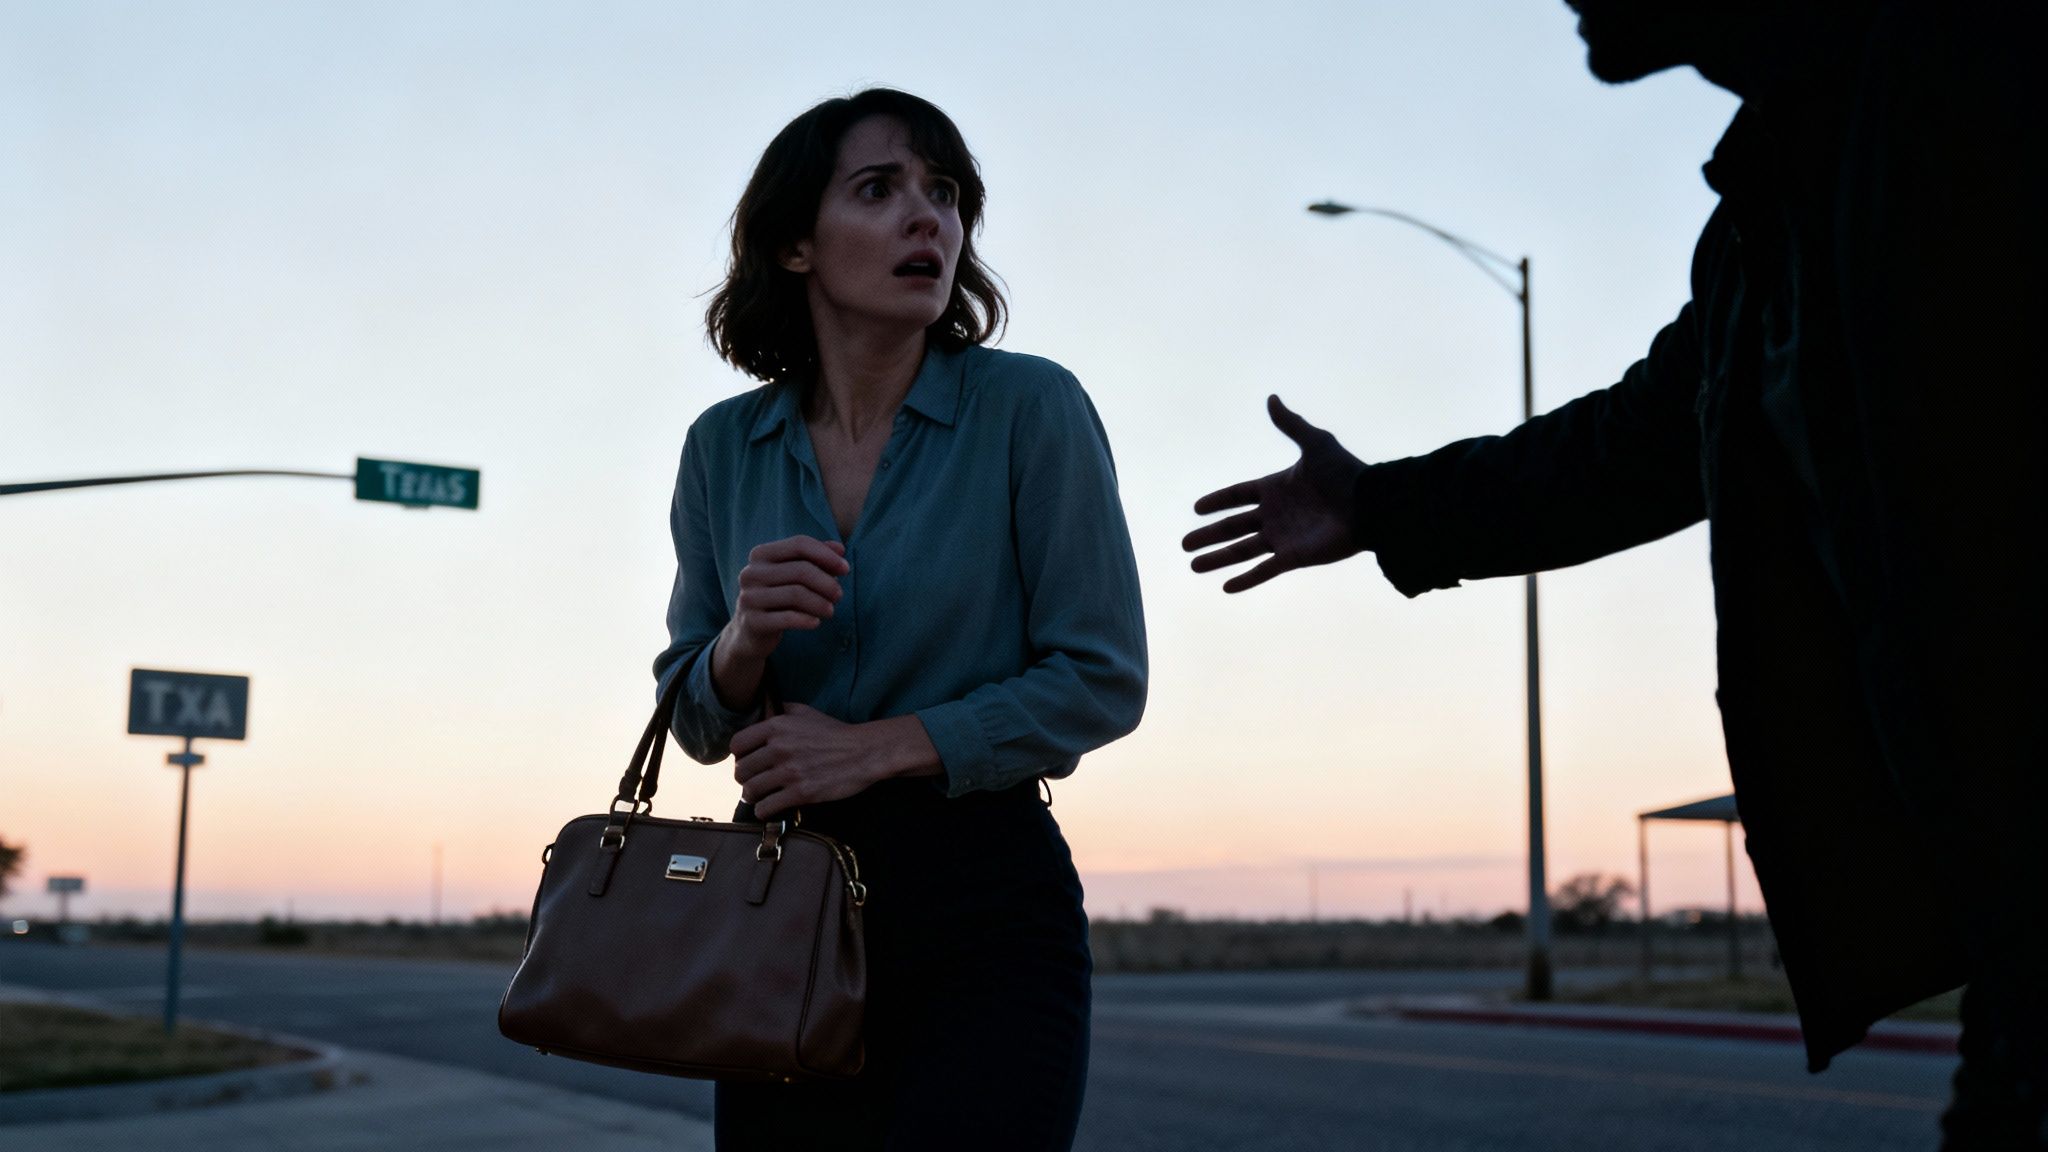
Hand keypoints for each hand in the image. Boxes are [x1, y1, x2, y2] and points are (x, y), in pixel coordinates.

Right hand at [722, 536, 847, 662]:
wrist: (750, 632)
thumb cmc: (778, 597)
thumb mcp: (794, 575)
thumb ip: (816, 558)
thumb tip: (840, 549)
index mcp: (761, 554)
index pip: (799, 544)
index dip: (826, 555)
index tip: (845, 569)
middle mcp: (751, 573)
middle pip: (800, 570)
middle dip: (826, 583)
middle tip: (838, 595)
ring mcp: (749, 597)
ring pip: (796, 594)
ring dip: (820, 603)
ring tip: (830, 611)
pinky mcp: (752, 622)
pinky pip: (787, 618)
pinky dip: (807, 619)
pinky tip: (816, 623)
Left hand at [732, 704, 917, 819]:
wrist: (863, 753)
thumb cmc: (835, 733)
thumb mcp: (806, 712)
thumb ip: (782, 710)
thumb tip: (765, 710)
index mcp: (777, 727)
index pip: (737, 744)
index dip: (739, 755)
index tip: (748, 761)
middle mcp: (778, 748)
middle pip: (741, 770)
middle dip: (745, 778)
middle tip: (753, 782)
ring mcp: (789, 772)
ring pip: (750, 791)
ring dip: (752, 796)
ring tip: (759, 797)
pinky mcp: (800, 792)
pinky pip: (766, 807)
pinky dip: (764, 810)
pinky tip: (770, 807)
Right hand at [1182, 395, 1366, 591]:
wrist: (1370, 505)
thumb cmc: (1346, 473)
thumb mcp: (1316, 444)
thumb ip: (1291, 425)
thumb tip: (1272, 398)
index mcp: (1276, 488)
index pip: (1238, 496)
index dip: (1218, 501)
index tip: (1197, 508)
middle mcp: (1275, 515)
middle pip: (1233, 526)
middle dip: (1208, 535)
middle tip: (1184, 543)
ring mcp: (1283, 538)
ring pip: (1242, 551)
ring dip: (1218, 559)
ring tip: (1193, 566)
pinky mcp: (1293, 557)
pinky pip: (1264, 571)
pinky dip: (1245, 580)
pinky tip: (1225, 587)